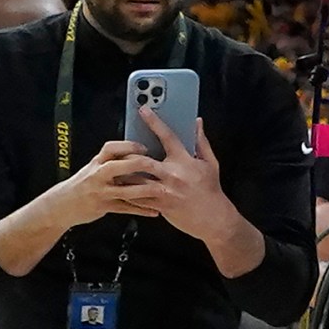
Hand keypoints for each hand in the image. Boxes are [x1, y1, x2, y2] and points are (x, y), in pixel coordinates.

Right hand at [40, 139, 162, 229]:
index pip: (111, 149)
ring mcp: (100, 192)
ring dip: (144, 190)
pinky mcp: (104, 207)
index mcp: (97, 163)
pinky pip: (126, 208)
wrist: (62, 205)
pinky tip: (154, 210)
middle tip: (156, 165)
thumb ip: (112, 160)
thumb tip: (137, 150)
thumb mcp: (94, 167)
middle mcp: (98, 176)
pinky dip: (141, 210)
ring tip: (162, 189)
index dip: (128, 146)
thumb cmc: (83, 184)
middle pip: (117, 167)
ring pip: (124, 191)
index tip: (144, 147)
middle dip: (138, 165)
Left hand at [115, 112, 241, 245]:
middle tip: (119, 152)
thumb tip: (197, 122)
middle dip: (128, 155)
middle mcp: (173, 174)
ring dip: (123, 175)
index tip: (143, 110)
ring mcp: (165, 190)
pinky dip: (127, 192)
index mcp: (185, 161)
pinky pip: (138, 198)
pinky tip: (121, 189)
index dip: (154, 122)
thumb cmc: (211, 190)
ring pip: (136, 179)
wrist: (213, 218)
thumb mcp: (210, 163)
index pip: (168, 136)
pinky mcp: (159, 204)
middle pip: (143, 160)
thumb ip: (201, 142)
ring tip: (114, 170)